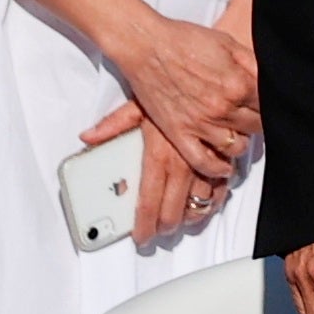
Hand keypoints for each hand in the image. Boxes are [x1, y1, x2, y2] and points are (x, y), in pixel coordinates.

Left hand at [79, 100, 225, 243]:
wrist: (207, 78)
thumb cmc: (171, 88)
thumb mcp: (137, 104)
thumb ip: (112, 126)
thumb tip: (88, 137)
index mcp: (159, 156)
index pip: (148, 202)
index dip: (144, 225)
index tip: (141, 236)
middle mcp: (184, 165)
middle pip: (174, 210)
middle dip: (166, 226)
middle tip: (159, 230)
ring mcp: (207, 164)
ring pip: (201, 204)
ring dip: (191, 216)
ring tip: (181, 220)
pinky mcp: (225, 158)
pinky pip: (222, 189)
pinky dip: (214, 200)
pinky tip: (206, 202)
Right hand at [110, 12, 259, 184]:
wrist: (145, 45)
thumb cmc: (184, 40)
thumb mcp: (228, 43)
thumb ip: (253, 65)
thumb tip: (270, 83)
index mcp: (238, 84)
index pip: (269, 107)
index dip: (269, 106)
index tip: (265, 106)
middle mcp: (223, 108)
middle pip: (256, 128)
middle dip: (257, 123)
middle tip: (251, 118)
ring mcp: (201, 123)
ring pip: (236, 148)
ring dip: (241, 143)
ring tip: (237, 135)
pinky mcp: (179, 133)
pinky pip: (204, 162)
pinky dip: (217, 168)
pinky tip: (224, 165)